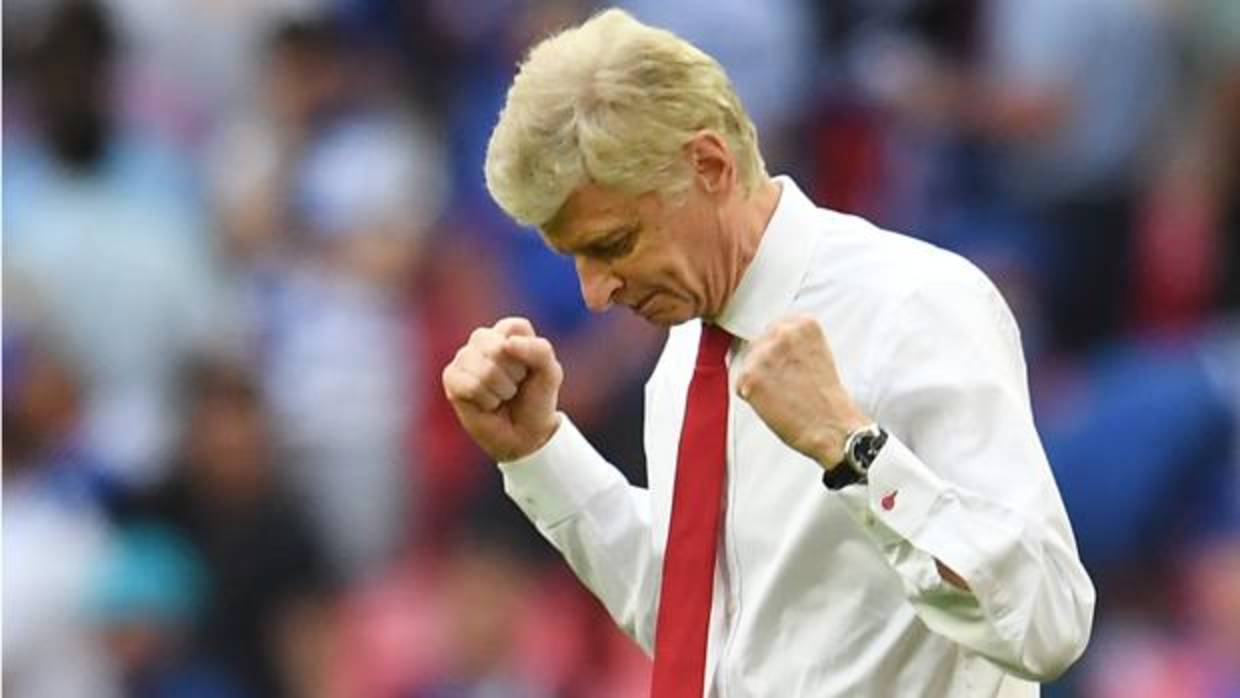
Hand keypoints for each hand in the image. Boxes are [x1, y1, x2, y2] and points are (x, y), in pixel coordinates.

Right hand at [442, 317, 563, 461]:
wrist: (524, 435)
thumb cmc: (536, 400)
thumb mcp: (551, 373)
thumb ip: (539, 350)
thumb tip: (506, 345)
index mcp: (508, 332)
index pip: (516, 328)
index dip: (528, 354)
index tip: (530, 370)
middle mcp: (484, 340)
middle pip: (497, 347)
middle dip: (514, 374)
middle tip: (515, 385)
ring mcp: (464, 357)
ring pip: (485, 370)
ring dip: (502, 391)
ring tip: (502, 395)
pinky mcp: (451, 377)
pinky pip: (471, 385)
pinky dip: (487, 400)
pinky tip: (488, 403)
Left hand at [736, 314, 869, 468]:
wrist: (831, 426)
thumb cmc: (828, 399)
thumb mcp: (819, 354)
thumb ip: (796, 343)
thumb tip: (774, 345)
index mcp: (804, 324)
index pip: (776, 327)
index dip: (779, 350)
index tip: (786, 362)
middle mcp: (782, 333)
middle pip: (759, 343)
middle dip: (766, 363)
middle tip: (785, 382)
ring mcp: (764, 354)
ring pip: (748, 363)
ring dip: (758, 379)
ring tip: (782, 394)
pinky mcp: (750, 376)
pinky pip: (741, 385)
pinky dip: (752, 397)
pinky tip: (773, 403)